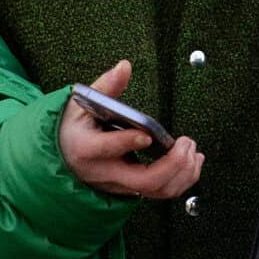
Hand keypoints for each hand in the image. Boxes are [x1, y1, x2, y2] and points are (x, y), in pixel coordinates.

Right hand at [58, 59, 203, 200]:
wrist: (66, 160)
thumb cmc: (75, 129)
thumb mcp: (81, 105)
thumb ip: (106, 87)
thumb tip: (125, 66)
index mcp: (87, 148)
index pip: (107, 149)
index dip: (127, 143)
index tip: (147, 135)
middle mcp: (106, 172)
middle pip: (143, 181)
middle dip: (172, 164)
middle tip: (186, 143)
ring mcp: (121, 185)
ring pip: (157, 190)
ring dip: (183, 174)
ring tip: (193, 150)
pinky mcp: (134, 190)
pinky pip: (162, 192)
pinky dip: (183, 179)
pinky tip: (192, 161)